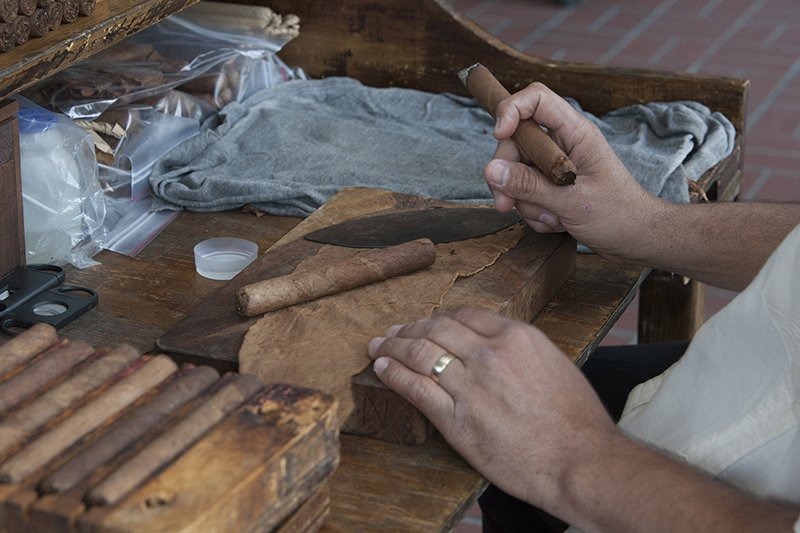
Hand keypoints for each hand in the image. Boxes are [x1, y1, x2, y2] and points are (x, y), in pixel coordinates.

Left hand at [367, 308, 617, 511]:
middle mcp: (489, 354)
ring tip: (379, 345)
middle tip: (393, 331)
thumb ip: (520, 350)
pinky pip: (414, 388)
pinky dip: (393, 374)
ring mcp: (469, 386)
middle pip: (436, 329)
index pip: (464, 315)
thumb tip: (495, 346)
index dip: (439, 317)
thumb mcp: (553, 364)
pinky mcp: (455, 419)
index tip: (428, 322)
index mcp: (516, 337)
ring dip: (393, 346)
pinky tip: (382, 367)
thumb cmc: (576, 419)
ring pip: (419, 354)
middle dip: (410, 328)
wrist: (580, 461)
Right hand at [486, 82, 666, 262]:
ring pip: (517, 172)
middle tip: (505, 204)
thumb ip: (529, 186)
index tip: (499, 135)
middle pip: (516, 142)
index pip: (536, 100)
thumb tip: (492, 171)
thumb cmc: (619, 216)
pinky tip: (556, 222)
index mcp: (576, 133)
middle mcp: (563, 145)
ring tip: (553, 217)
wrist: (637, 240)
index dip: (511, 110)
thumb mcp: (571, 202)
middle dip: (507, 175)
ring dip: (526, 202)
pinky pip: (525, 193)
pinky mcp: (552, 187)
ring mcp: (555, 166)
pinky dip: (534, 212)